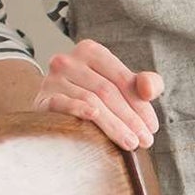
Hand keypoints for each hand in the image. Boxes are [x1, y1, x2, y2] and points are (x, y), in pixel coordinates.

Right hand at [34, 39, 163, 150]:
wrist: (54, 106)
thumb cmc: (94, 95)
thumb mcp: (122, 85)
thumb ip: (145, 83)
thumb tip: (148, 89)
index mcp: (91, 51)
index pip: (122, 79)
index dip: (141, 104)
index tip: (152, 128)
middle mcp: (69, 60)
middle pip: (107, 91)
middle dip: (130, 118)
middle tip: (145, 141)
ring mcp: (52, 79)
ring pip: (91, 101)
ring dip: (114, 124)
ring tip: (131, 143)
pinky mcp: (42, 98)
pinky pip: (62, 104)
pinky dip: (78, 109)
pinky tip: (94, 117)